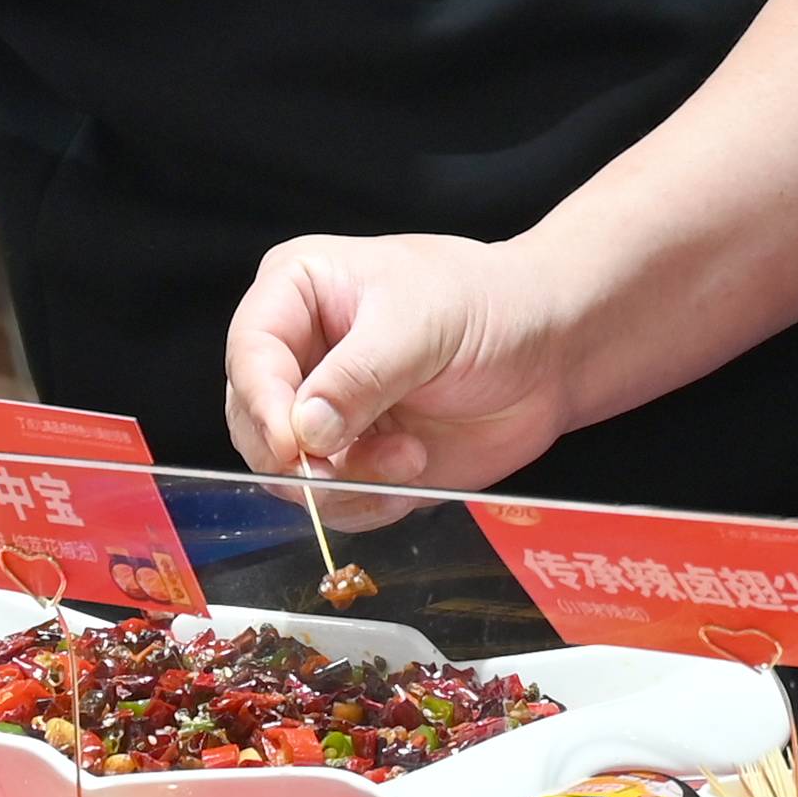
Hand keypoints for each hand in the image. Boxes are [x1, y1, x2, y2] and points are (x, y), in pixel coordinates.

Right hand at [224, 231, 582, 494]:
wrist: (548, 352)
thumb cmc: (489, 306)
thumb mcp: (424, 322)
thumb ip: (361, 375)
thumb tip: (306, 430)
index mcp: (296, 293)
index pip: (248, 353)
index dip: (261, 403)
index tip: (291, 443)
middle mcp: (296, 355)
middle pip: (252, 423)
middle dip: (301, 456)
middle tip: (350, 463)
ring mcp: (321, 413)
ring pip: (287, 474)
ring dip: (345, 482)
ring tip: (410, 456)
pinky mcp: (352, 460)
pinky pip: (332, 503)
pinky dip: (369, 502)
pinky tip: (415, 466)